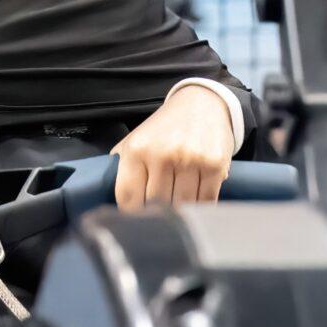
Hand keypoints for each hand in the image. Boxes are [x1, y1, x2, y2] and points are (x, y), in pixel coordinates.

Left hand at [111, 84, 235, 207]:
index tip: (136, 223)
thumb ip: (122, 167)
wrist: (202, 103)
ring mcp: (189, 159)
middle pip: (156, 204)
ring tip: (179, 212)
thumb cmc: (165, 128)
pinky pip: (206, 200)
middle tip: (160, 219)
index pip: (128, 197)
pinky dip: (202, 208)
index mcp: (136, 150)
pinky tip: (198, 207)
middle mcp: (162, 154)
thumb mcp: (135, 140)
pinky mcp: (214, 164)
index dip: (131, 215)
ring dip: (181, 213)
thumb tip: (112, 201)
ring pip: (182, 205)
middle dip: (158, 215)